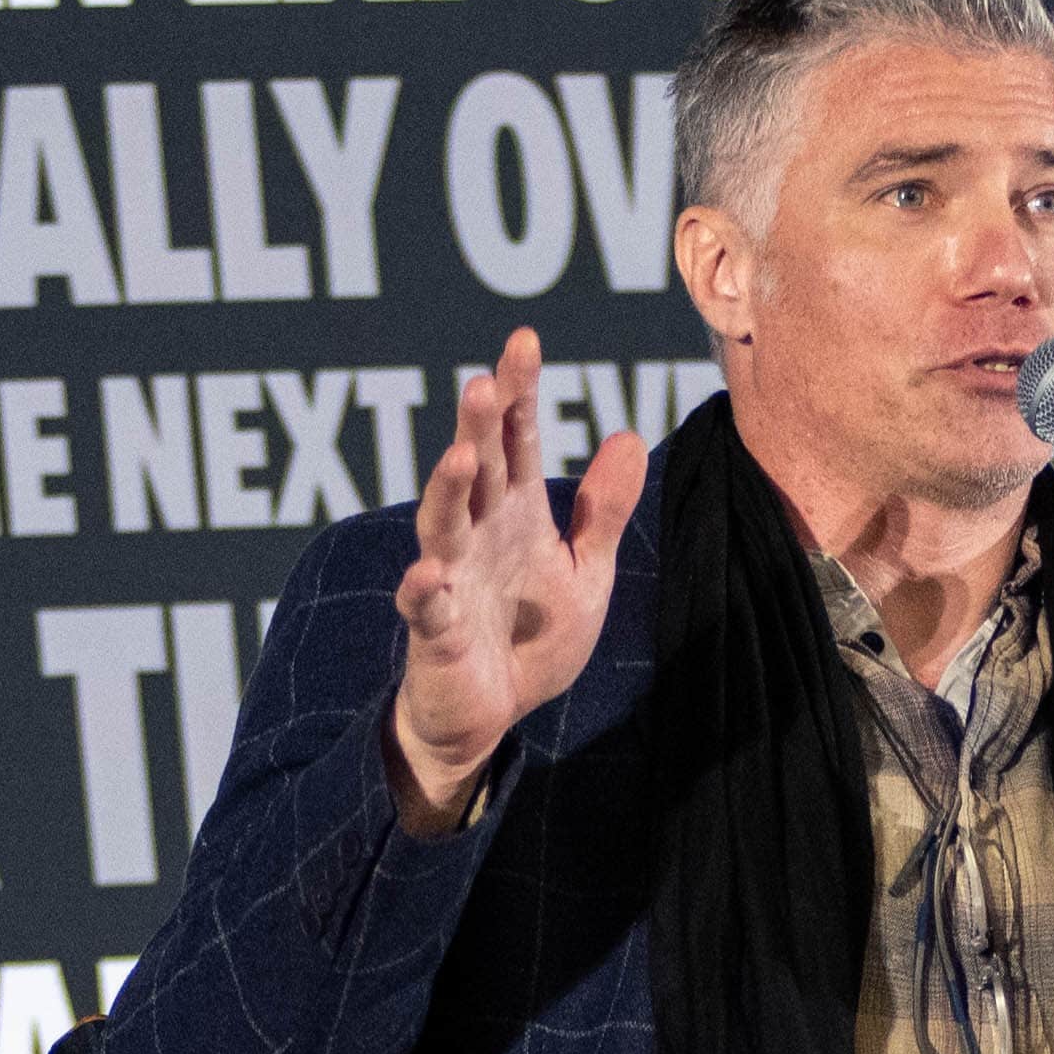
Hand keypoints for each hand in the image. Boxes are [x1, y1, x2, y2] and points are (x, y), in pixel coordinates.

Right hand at [390, 331, 643, 830]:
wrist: (490, 714)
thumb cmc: (529, 637)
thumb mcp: (585, 573)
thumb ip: (603, 511)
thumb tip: (631, 433)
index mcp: (517, 514)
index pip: (517, 440)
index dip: (518, 392)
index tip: (523, 339)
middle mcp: (478, 535)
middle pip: (477, 470)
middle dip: (479, 427)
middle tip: (485, 382)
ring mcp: (450, 579)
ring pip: (443, 524)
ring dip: (449, 490)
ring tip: (461, 457)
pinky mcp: (434, 632)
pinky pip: (424, 607)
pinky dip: (423, 591)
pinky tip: (427, 574)